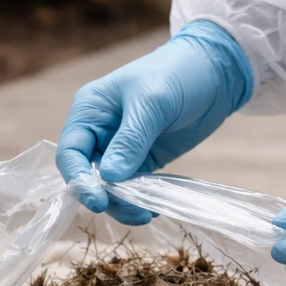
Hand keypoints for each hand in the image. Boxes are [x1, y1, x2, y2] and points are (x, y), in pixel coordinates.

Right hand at [56, 20, 251, 224]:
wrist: (215, 72)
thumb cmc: (177, 73)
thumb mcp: (152, 103)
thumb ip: (130, 141)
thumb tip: (110, 178)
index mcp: (90, 111)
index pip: (71, 154)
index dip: (79, 180)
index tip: (97, 201)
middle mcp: (99, 132)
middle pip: (88, 176)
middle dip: (106, 196)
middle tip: (133, 211)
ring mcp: (121, 149)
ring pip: (111, 187)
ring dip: (124, 204)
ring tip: (146, 213)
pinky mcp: (144, 160)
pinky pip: (134, 187)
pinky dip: (140, 200)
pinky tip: (153, 208)